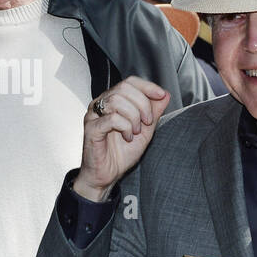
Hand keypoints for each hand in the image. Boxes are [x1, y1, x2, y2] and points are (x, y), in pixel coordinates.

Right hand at [74, 77, 169, 201]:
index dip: (147, 86)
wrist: (108, 174)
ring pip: (117, 100)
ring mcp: (94, 115)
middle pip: (124, 88)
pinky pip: (111, 118)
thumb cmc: (121, 153)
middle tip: (148, 121)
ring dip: (133, 116)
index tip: (161, 95)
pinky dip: (125, 127)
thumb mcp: (146, 131)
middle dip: (143, 104)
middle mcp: (101, 105)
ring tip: (136, 132)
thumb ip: (154, 112)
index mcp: (113, 102)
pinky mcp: (91, 128)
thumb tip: (164, 95)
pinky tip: (127, 137)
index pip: (130, 82)